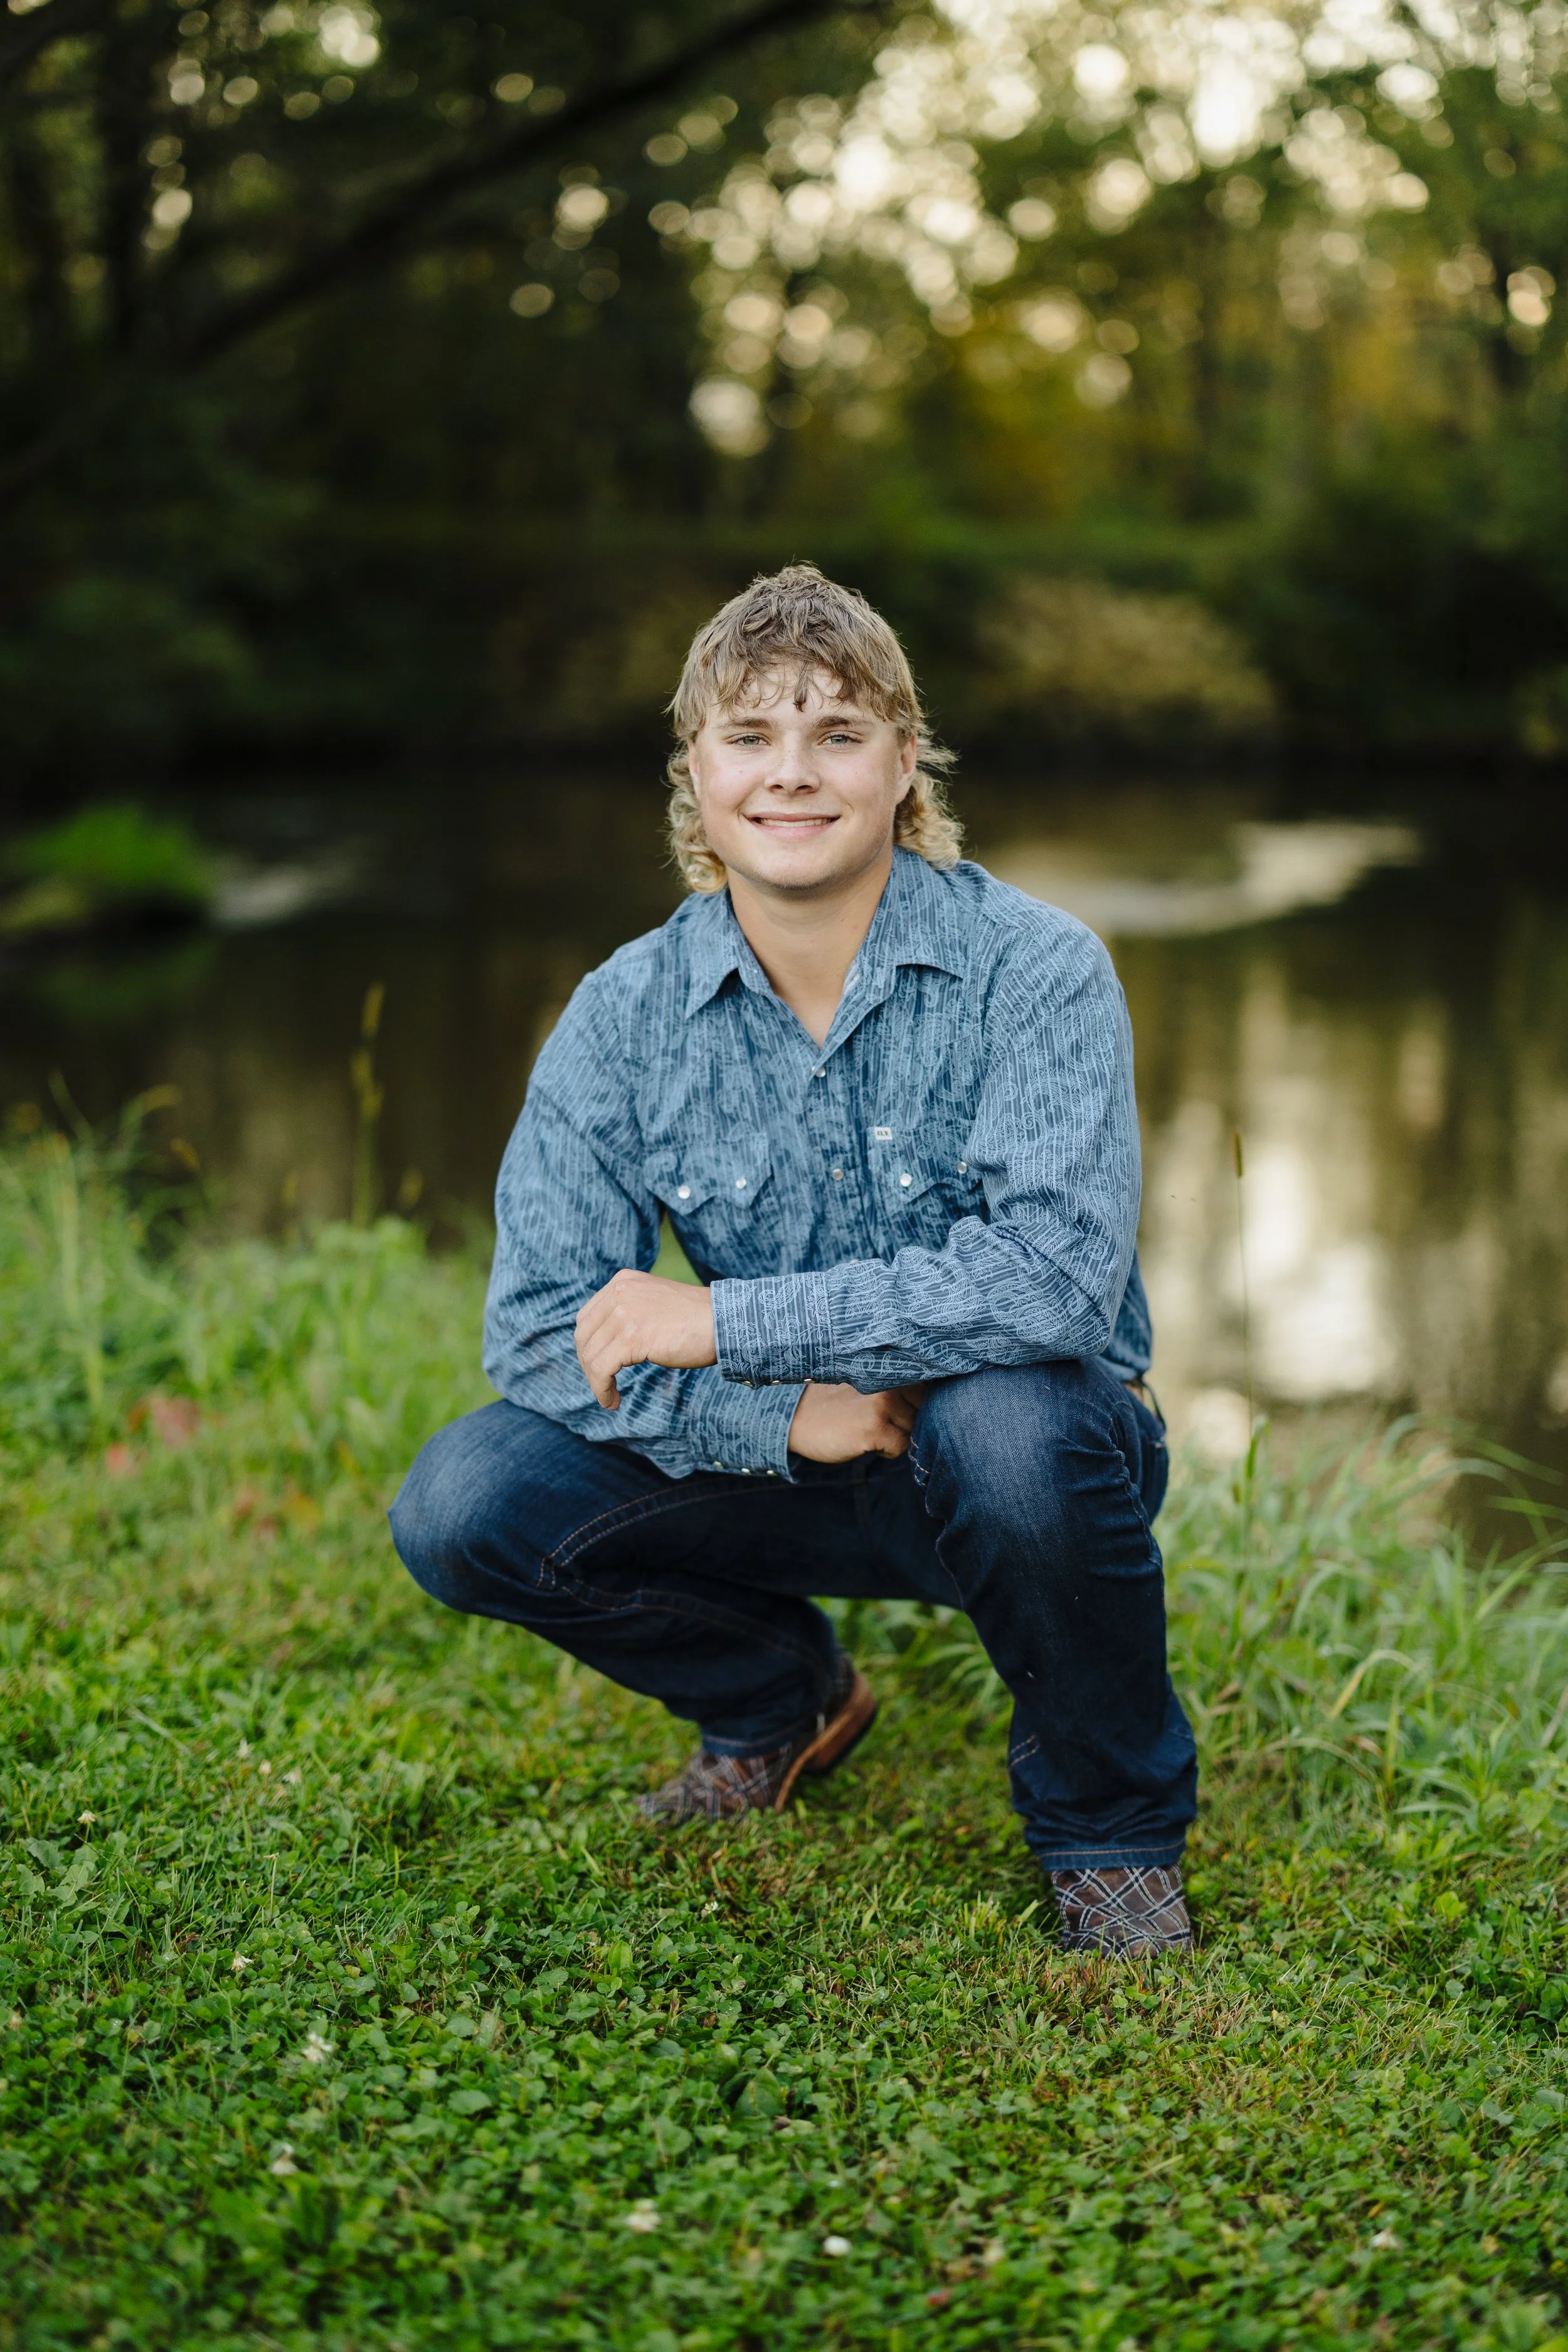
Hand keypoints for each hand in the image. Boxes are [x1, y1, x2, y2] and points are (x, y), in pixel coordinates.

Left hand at [575, 1271, 715, 1408]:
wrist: (726, 1321)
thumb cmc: (696, 1318)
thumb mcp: (654, 1302)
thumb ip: (629, 1311)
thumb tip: (604, 1342)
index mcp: (623, 1281)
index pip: (587, 1317)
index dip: (588, 1347)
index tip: (599, 1367)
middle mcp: (619, 1292)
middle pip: (584, 1336)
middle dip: (588, 1365)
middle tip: (602, 1385)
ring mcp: (625, 1313)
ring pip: (591, 1356)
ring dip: (596, 1382)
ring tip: (609, 1398)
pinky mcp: (632, 1337)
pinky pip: (602, 1369)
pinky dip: (602, 1389)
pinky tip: (612, 1401)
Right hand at [787, 1381, 925, 1462]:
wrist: (795, 1417)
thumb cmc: (834, 1403)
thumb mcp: (867, 1385)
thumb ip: (896, 1386)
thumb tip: (935, 1401)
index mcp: (888, 1369)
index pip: (928, 1386)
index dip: (919, 1402)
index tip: (900, 1408)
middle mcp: (888, 1383)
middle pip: (924, 1410)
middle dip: (909, 1421)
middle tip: (880, 1421)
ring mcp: (882, 1405)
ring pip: (914, 1429)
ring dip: (898, 1436)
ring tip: (872, 1431)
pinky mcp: (873, 1429)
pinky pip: (901, 1447)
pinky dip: (888, 1451)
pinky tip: (866, 1442)